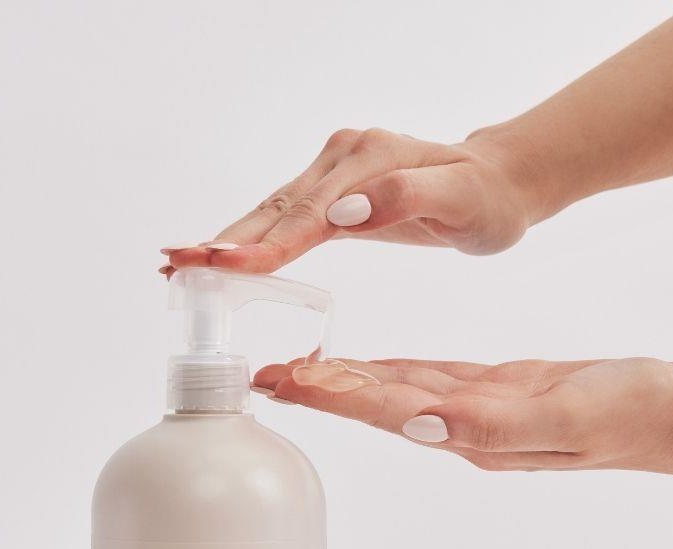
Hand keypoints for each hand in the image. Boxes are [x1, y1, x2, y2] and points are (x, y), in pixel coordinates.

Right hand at [162, 127, 537, 275]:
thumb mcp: (460, 202)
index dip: (261, 244)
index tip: (221, 265)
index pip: (304, 213)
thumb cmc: (483, 201)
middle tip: (175, 265)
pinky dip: (249, 238)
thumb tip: (340, 213)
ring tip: (180, 263)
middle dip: (223, 241)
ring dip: (225, 240)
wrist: (497, 184)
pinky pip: (283, 217)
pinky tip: (221, 255)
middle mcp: (342, 159)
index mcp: (367, 162)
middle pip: (274, 209)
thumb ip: (403, 200)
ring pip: (270, 212)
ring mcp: (333, 172)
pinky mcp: (331, 189)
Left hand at [252, 356, 672, 478]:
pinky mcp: (488, 390)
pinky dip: (383, 371)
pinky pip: (421, 378)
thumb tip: (420, 425)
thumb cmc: (628, 415)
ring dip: (339, 382)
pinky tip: (358, 367)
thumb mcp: (565, 416)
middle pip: (372, 405)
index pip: (383, 411)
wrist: (670, 413)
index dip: (330, 396)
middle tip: (259, 375)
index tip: (280, 382)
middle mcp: (458, 427)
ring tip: (291, 370)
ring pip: (390, 391)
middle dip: (315, 390)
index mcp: (469, 433)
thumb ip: (493, 423)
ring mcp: (470, 410)